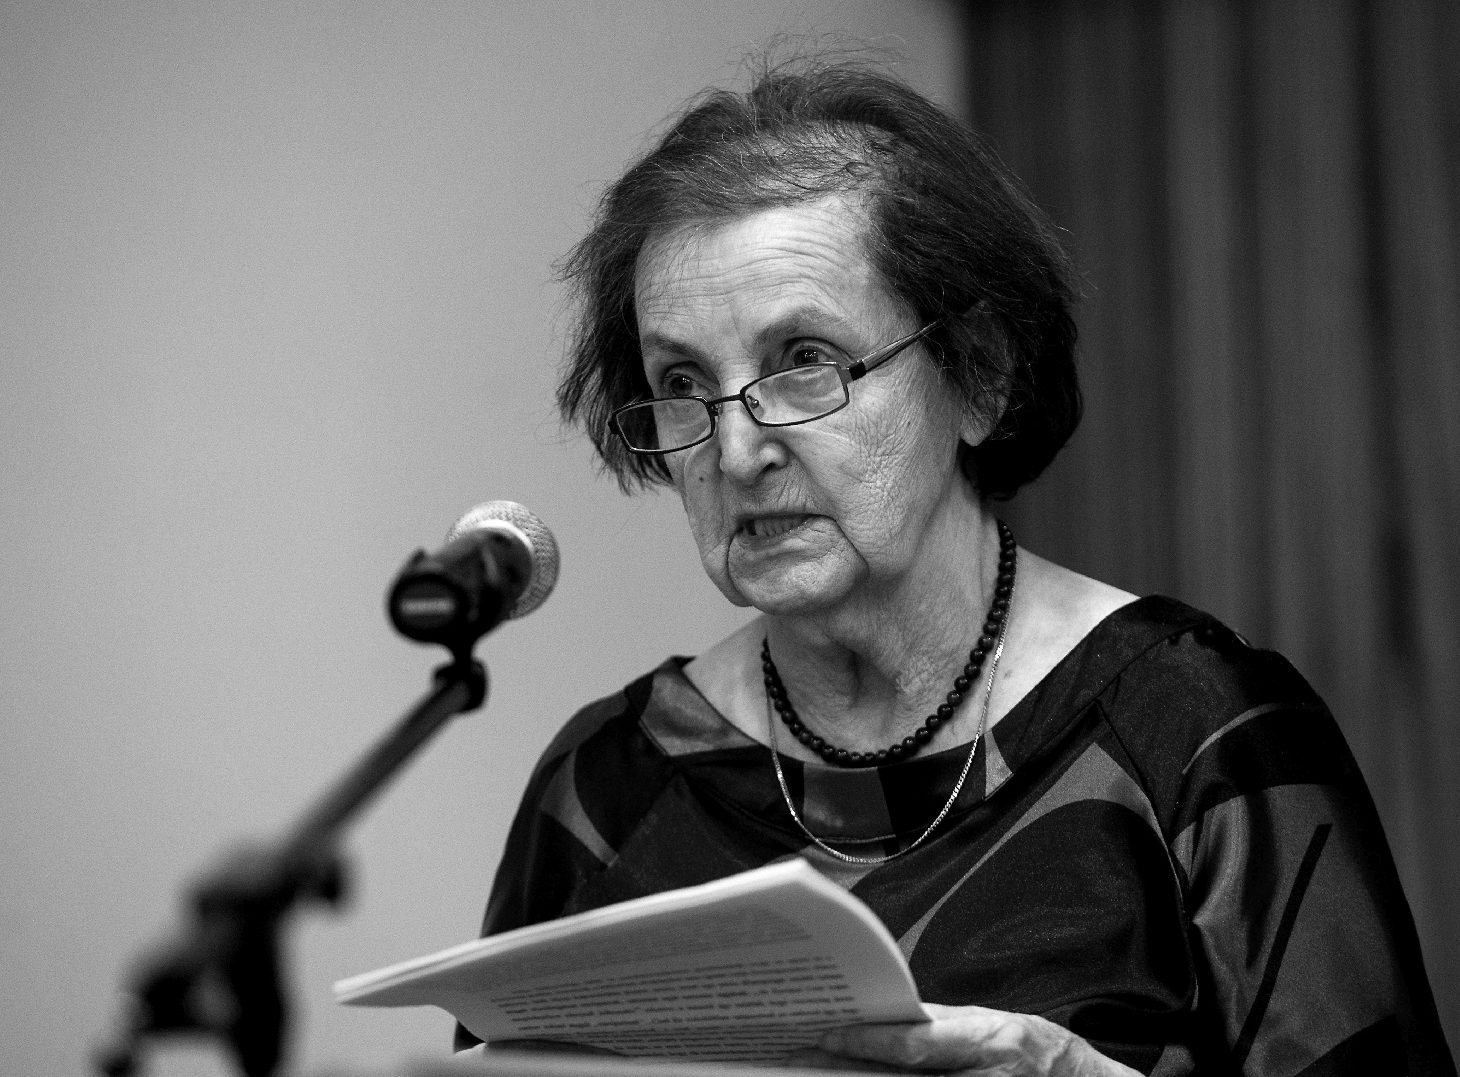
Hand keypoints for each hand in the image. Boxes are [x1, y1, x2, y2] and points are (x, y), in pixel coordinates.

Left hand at [785, 1003, 1141, 1075]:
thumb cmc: (1038, 1050)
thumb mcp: (990, 1025)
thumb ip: (941, 1024)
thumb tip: (889, 1015)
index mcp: (987, 1043)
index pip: (915, 1045)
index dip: (866, 1041)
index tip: (822, 1034)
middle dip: (845, 1071)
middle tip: (796, 1060)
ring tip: (810, 1075)